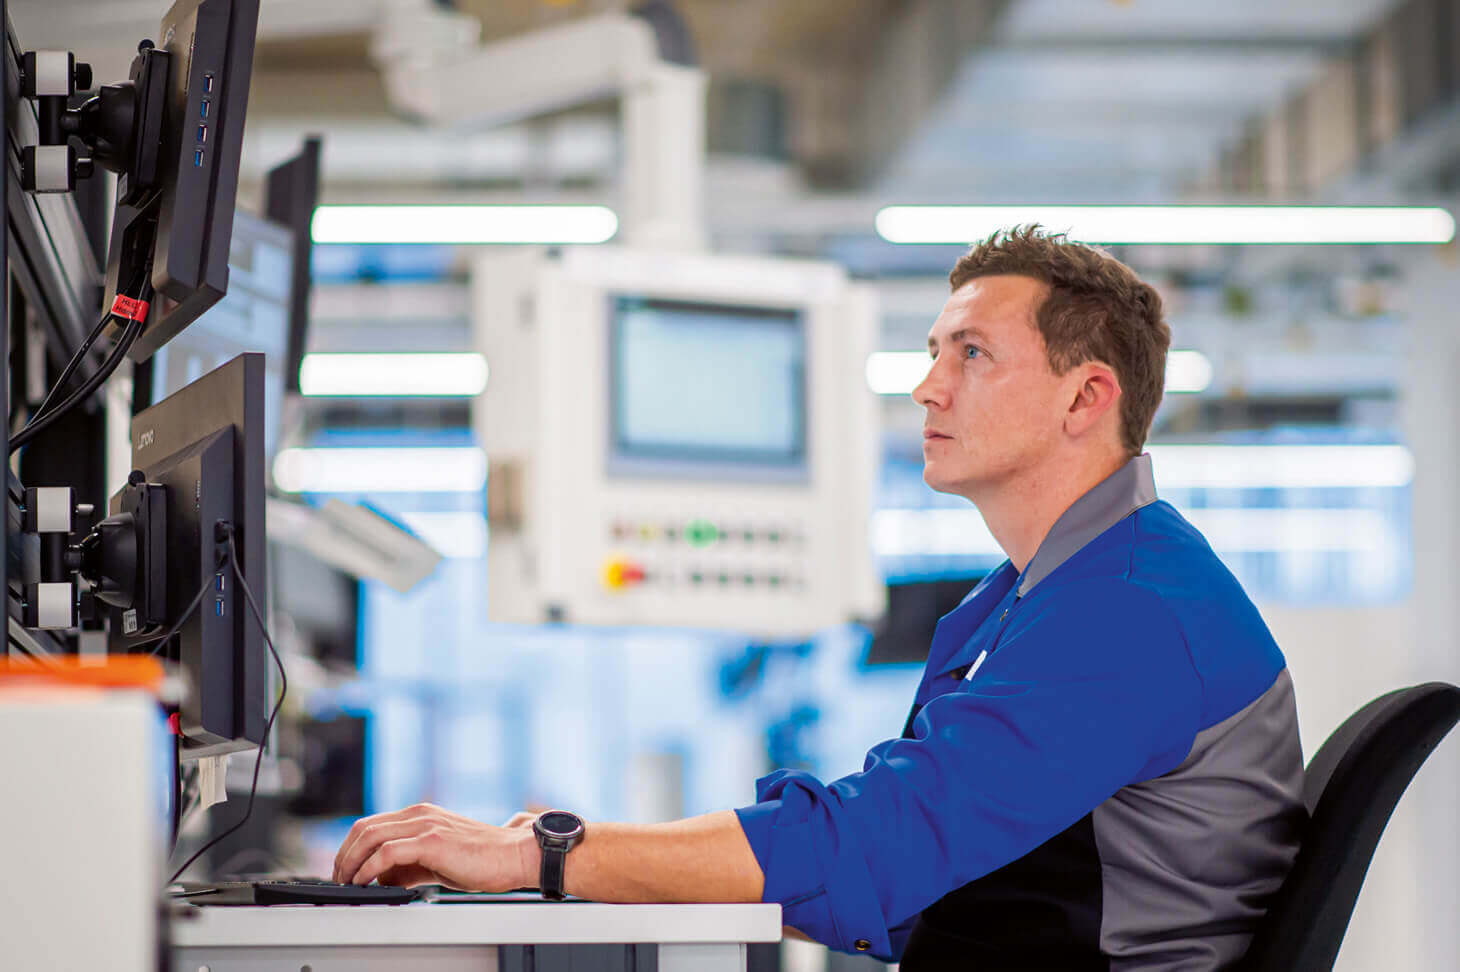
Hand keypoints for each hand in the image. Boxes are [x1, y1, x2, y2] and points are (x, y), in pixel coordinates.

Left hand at [333, 803, 538, 889]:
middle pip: (363, 827)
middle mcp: (419, 813)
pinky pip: (387, 852)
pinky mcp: (431, 840)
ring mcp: (425, 824)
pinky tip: (366, 881)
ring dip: (351, 862)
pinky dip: (369, 867)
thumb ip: (408, 865)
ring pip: (370, 836)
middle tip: (340, 880)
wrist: (512, 855)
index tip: (344, 871)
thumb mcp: (436, 859)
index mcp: (420, 814)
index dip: (350, 848)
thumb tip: (381, 878)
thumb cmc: (481, 859)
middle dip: (344, 855)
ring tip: (348, 883)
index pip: (371, 825)